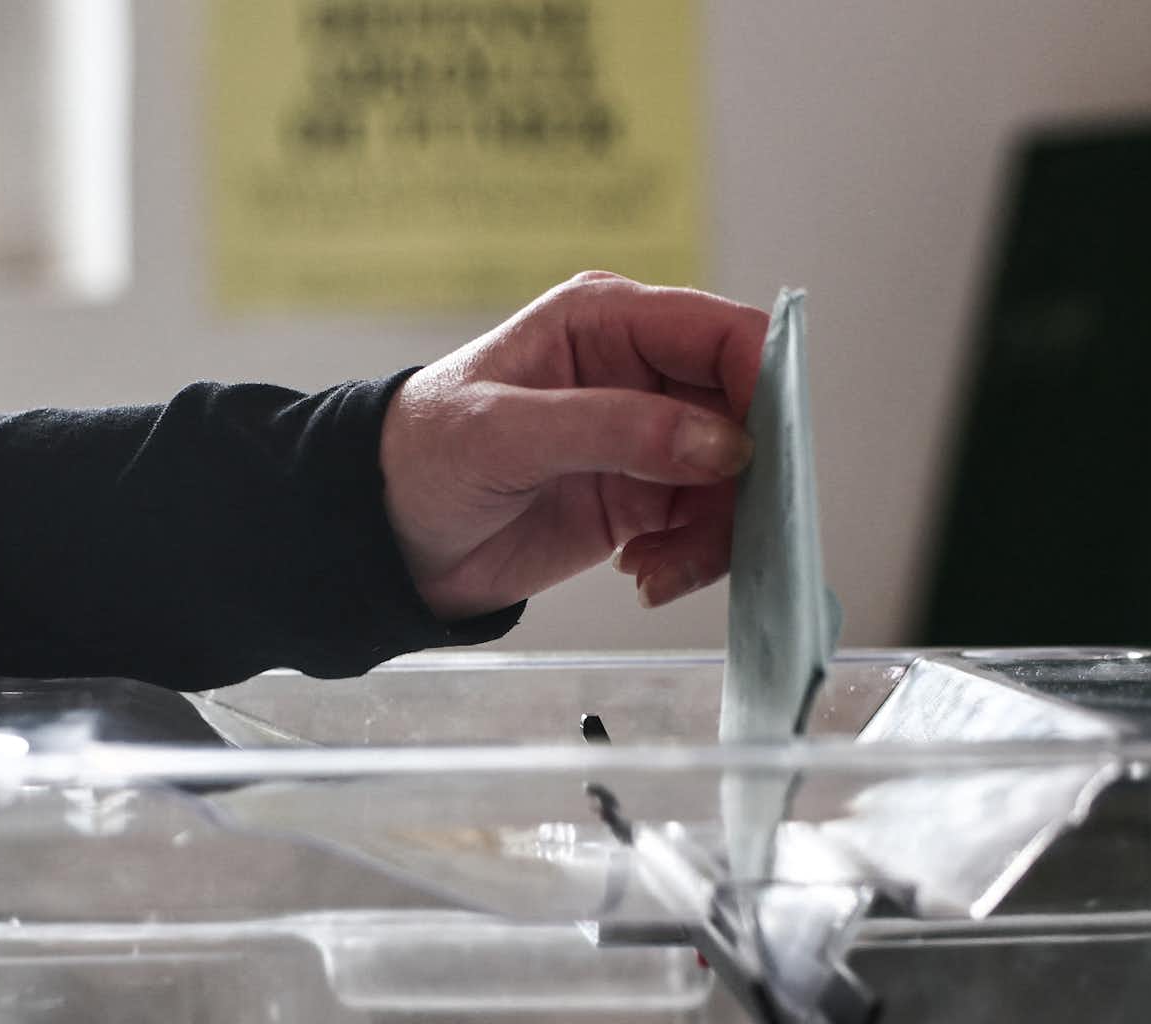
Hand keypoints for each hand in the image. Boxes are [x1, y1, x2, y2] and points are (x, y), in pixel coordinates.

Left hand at [382, 271, 768, 619]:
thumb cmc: (424, 455)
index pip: (724, 334)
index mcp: (609, 321)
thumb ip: (614, 428)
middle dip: (744, 479)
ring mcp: (647, 437)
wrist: (388, 536)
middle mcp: (641, 372)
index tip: (761, 455)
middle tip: (716, 533)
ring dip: (717, 533)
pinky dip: (694, 558)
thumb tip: (723, 444)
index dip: (762, 386)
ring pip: (736, 479)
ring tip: (657, 570)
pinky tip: (645, 575)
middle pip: (747, 414)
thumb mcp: (506, 432)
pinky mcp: (644, 497)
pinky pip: (707, 526)